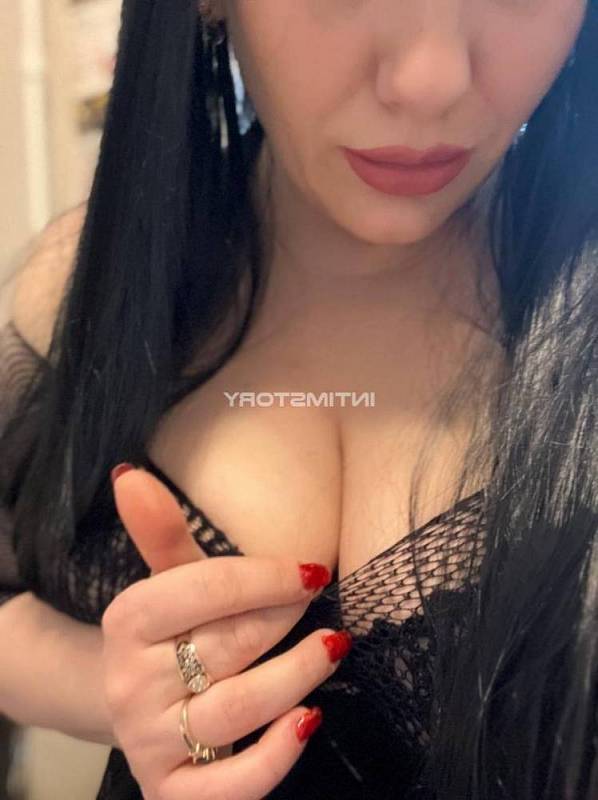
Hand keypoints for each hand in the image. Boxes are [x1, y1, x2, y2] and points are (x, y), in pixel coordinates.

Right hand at [101, 466, 348, 799]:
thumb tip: (129, 472)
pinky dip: (276, 755)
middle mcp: (130, 683)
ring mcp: (149, 740)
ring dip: (298, 675)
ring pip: (238, 708)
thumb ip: (159, 531)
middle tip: (321, 600)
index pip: (202, 590)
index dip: (264, 577)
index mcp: (126, 622)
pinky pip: (230, 786)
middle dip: (285, 618)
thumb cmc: (170, 633)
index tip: (312, 569)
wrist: (138, 707)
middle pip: (227, 644)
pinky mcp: (172, 790)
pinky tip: (308, 719)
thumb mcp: (168, 580)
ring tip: (334, 646)